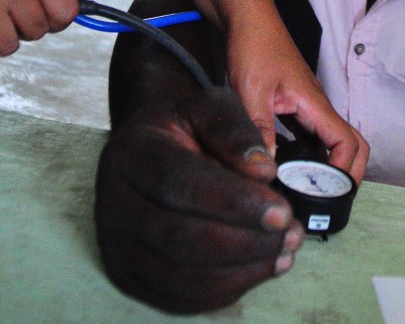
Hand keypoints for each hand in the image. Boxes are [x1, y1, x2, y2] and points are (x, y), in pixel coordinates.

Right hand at [95, 87, 304, 313]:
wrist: (150, 150)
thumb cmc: (185, 128)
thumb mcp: (209, 108)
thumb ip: (235, 130)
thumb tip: (263, 172)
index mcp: (130, 152)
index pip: (179, 184)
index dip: (232, 202)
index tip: (282, 211)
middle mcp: (113, 202)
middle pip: (179, 238)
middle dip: (244, 242)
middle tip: (291, 234)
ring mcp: (116, 245)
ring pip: (179, 275)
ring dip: (240, 271)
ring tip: (284, 253)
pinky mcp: (129, 276)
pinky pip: (179, 296)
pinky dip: (225, 290)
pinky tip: (260, 269)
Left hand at [226, 14, 368, 182]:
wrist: (248, 19)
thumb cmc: (254, 46)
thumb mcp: (251, 90)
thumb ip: (260, 129)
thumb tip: (268, 167)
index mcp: (314, 102)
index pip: (347, 142)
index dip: (344, 171)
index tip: (326, 191)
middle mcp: (317, 106)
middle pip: (352, 144)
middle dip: (349, 174)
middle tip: (328, 200)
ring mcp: (308, 106)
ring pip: (333, 140)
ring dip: (331, 166)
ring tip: (310, 192)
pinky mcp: (296, 105)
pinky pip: (314, 134)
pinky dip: (312, 154)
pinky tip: (290, 167)